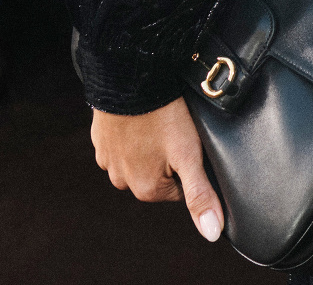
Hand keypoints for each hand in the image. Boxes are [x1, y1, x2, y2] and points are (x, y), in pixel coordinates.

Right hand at [91, 99, 223, 242]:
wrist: (131, 78)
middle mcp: (122, 181)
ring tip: (158, 120)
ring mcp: (107, 159)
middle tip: (174, 130)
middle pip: (158, 174)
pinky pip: (121, 141)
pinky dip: (131, 131)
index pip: (179, 188)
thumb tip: (212, 233)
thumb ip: (200, 195)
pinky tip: (141, 115)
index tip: (189, 144)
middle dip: (168, 156)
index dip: (188, 165)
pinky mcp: (99, 139)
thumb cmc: (164, 117)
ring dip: (148, 143)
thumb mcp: (189, 155)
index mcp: (146, 190)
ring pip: (138, 158)